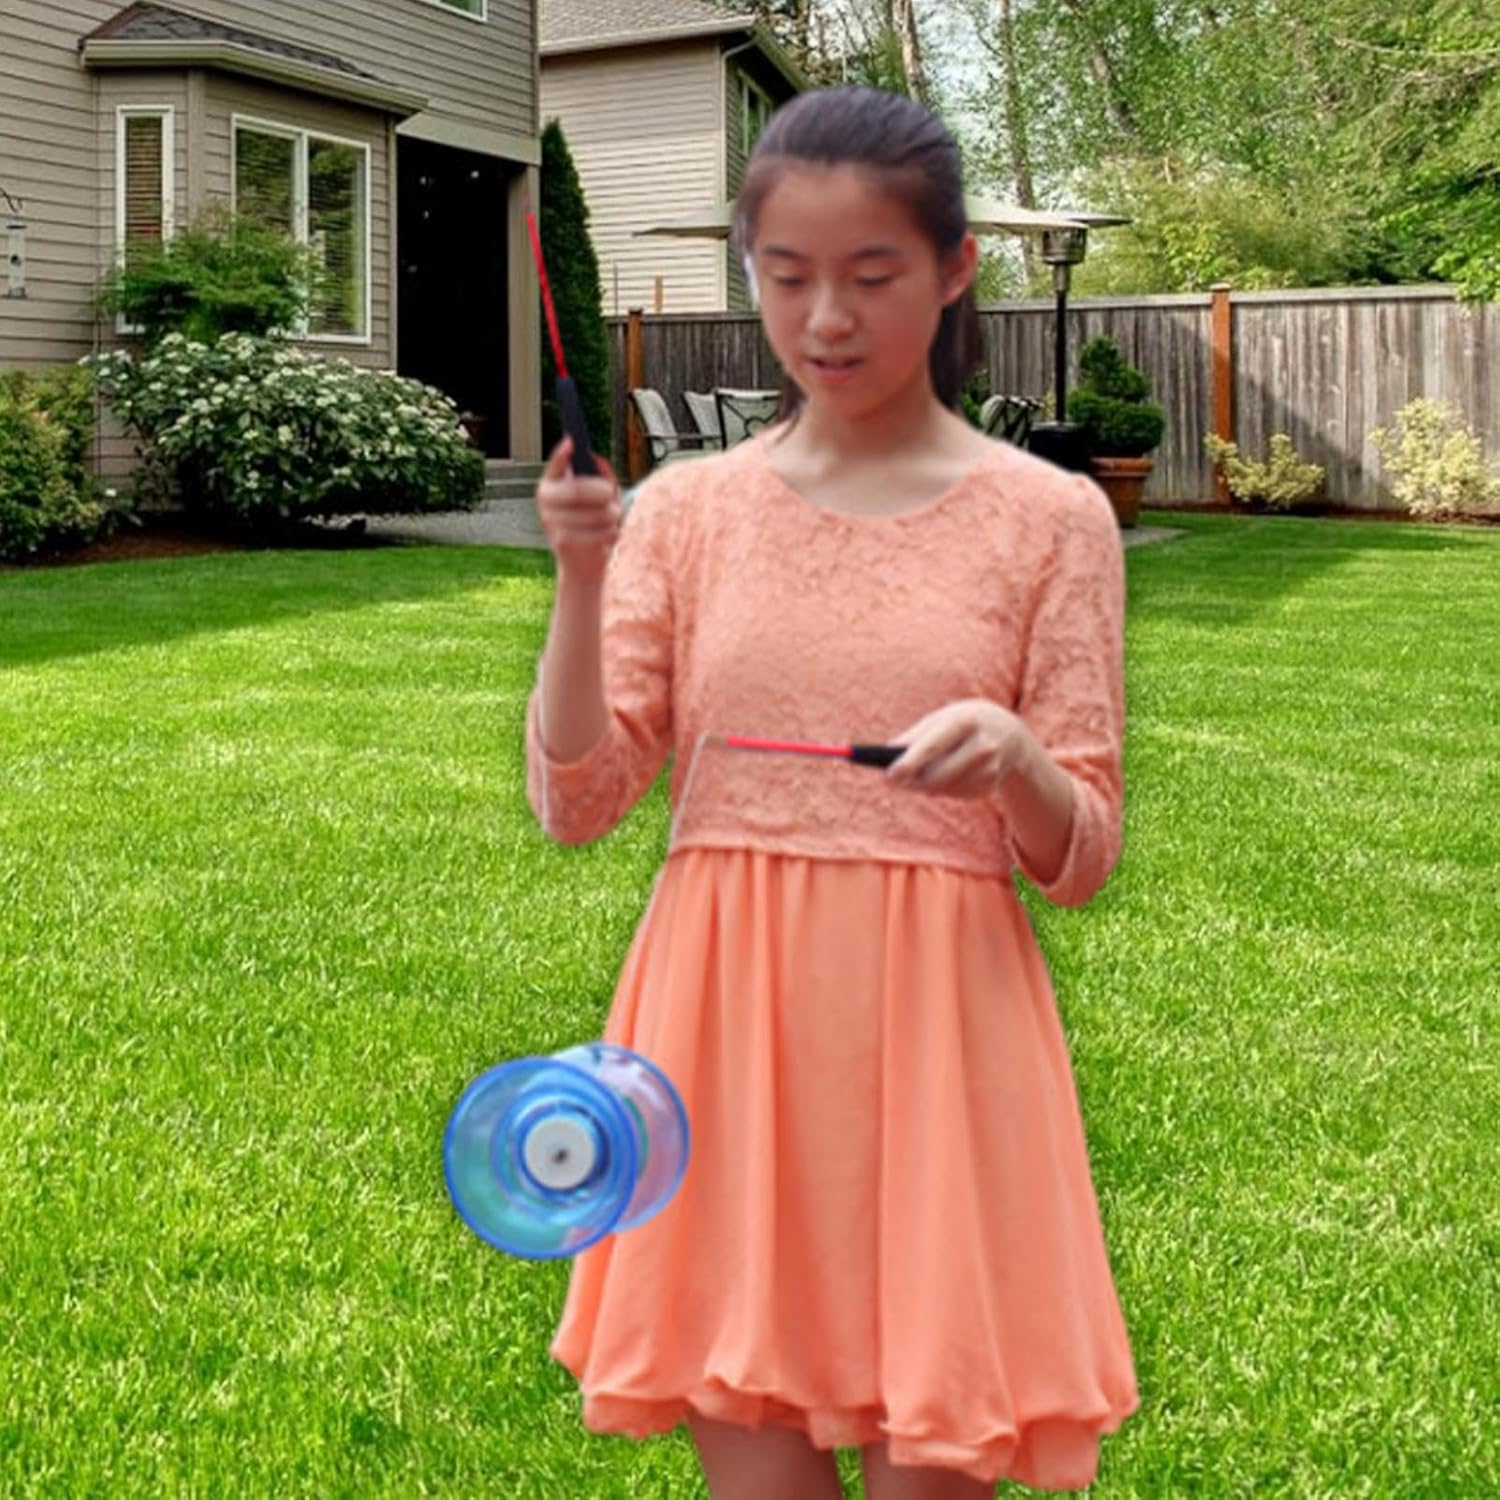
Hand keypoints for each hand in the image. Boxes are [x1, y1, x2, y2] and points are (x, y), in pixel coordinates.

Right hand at [535, 436, 622, 584]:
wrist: (582, 567)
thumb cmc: (593, 526)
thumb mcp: (598, 499)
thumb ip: (601, 477)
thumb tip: (597, 459)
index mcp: (550, 486)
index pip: (555, 466)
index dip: (562, 454)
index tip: (573, 441)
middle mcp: (545, 503)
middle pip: (576, 489)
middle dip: (602, 491)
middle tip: (611, 494)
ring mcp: (550, 523)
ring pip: (592, 512)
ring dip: (611, 515)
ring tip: (615, 518)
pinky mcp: (561, 542)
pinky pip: (596, 532)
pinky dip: (610, 533)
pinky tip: (611, 534)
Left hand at [885, 698, 1036, 798]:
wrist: (1007, 730)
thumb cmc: (961, 721)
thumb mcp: (940, 719)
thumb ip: (914, 735)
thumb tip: (888, 753)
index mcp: (964, 722)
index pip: (932, 747)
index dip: (909, 764)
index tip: (888, 776)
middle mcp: (981, 745)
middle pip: (938, 775)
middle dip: (912, 781)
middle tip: (892, 782)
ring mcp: (990, 767)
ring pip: (945, 789)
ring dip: (927, 786)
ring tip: (918, 775)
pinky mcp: (991, 784)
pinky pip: (956, 794)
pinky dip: (945, 788)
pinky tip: (946, 776)